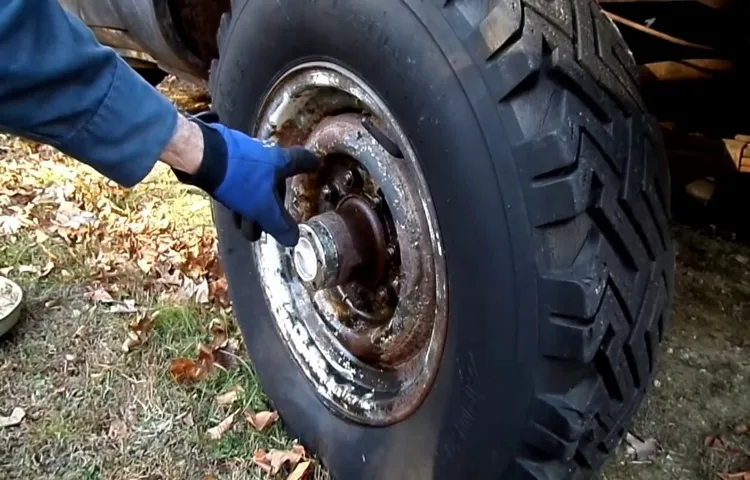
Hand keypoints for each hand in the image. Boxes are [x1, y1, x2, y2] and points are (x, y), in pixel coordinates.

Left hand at [171, 112, 318, 246]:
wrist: (200, 156)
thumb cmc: (239, 178)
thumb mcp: (262, 207)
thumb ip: (278, 224)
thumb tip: (294, 240)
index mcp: (279, 162)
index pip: (300, 160)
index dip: (309, 164)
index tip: (316, 165)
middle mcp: (264, 155)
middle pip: (275, 180)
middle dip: (272, 203)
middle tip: (268, 223)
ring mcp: (243, 156)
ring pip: (255, 183)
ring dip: (252, 206)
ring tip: (244, 225)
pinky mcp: (224, 159)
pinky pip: (238, 181)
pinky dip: (238, 197)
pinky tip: (231, 208)